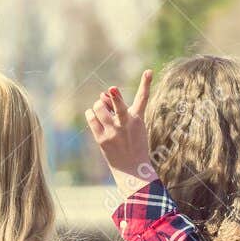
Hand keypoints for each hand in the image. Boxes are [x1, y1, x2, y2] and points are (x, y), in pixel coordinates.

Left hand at [86, 70, 155, 194]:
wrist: (132, 169)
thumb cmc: (133, 143)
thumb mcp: (132, 125)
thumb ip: (118, 108)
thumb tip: (103, 94)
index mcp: (137, 118)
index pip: (143, 98)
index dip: (146, 83)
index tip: (149, 71)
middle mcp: (126, 124)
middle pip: (119, 105)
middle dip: (115, 96)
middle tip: (111, 90)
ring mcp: (113, 131)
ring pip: (98, 107)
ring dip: (98, 106)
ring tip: (102, 111)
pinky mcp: (102, 138)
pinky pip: (91, 117)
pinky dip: (91, 114)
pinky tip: (95, 117)